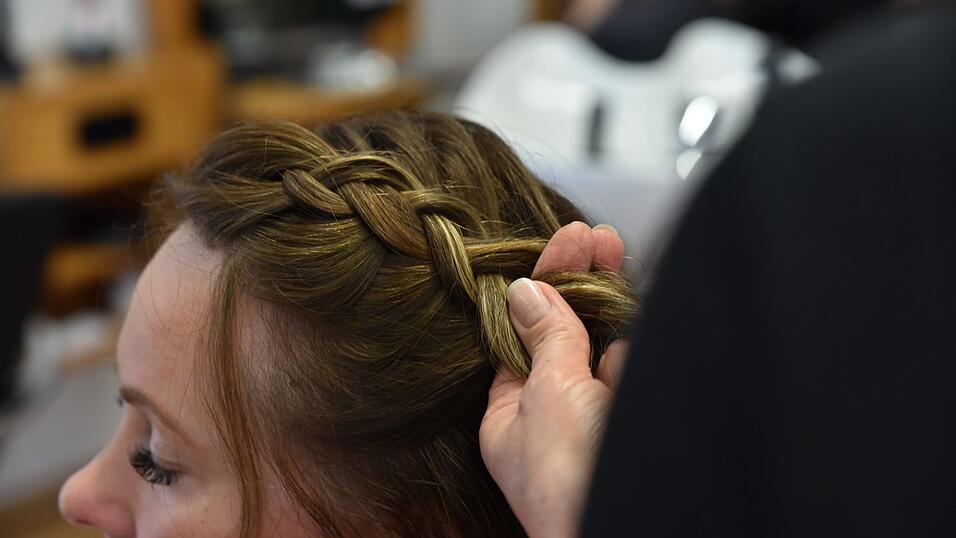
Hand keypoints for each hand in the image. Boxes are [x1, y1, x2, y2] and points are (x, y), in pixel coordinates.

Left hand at [480, 222, 628, 537]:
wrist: (633, 524)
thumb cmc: (570, 485)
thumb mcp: (549, 395)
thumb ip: (546, 339)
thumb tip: (528, 292)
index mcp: (514, 414)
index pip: (525, 331)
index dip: (543, 283)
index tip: (566, 241)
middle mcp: (557, 416)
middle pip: (569, 333)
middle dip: (584, 283)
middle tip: (599, 240)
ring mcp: (601, 420)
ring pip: (609, 348)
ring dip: (613, 308)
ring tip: (617, 268)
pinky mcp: (637, 419)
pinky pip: (636, 370)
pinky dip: (637, 349)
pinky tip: (636, 340)